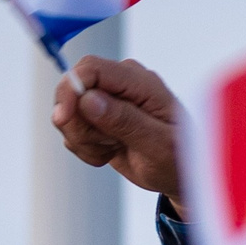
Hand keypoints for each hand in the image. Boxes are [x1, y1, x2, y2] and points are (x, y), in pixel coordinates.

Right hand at [51, 56, 185, 206]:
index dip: (70, 89)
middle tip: (108, 147)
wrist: (180, 176)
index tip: (64, 118)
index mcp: (140, 82)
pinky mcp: (98, 115)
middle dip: (78, 123)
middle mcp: (120, 83)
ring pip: (69, 112)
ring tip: (115, 150)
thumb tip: (89, 99)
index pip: (91, 68)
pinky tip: (111, 153)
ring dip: (84, 140)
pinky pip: (72, 129)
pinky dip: (86, 148)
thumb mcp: (158, 145)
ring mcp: (107, 98)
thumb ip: (126, 121)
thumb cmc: (180, 159)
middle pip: (72, 89)